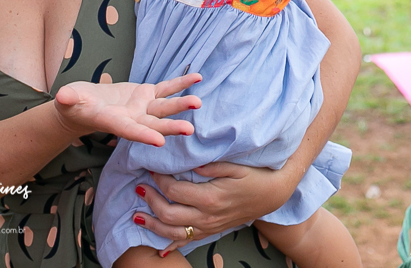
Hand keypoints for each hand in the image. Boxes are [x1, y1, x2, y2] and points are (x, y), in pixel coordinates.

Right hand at [53, 73, 200, 145]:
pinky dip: (181, 84)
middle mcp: (132, 118)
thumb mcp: (69, 100)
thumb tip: (63, 96)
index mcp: (114, 123)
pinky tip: (197, 78)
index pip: (130, 130)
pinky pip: (166, 88)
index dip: (143, 135)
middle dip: (171, 127)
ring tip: (198, 102)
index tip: (159, 142)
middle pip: (154, 124)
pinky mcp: (146, 94)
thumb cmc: (74, 105)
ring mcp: (142, 107)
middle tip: (189, 129)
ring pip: (164, 107)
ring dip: (181, 105)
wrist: (86, 105)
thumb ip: (69, 99)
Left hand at [133, 162, 289, 252]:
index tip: (150, 168)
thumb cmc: (253, 176)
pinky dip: (172, 246)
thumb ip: (209, 164)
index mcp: (210, 197)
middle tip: (139, 187)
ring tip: (137, 216)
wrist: (273, 194)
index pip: (174, 190)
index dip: (158, 180)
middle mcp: (207, 216)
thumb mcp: (233, 165)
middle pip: (169, 214)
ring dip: (153, 226)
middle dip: (150, 201)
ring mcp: (209, 227)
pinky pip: (188, 242)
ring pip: (175, 233)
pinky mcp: (212, 232)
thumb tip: (188, 162)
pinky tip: (159, 249)